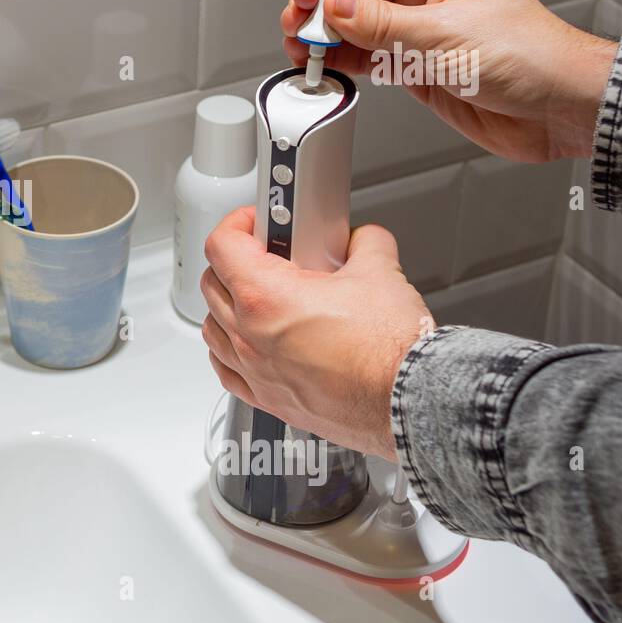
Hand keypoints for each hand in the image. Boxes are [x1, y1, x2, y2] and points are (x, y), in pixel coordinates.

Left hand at [200, 207, 431, 460]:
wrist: (409, 401)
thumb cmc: (390, 351)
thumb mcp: (380, 272)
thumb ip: (364, 243)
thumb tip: (362, 241)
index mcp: (265, 297)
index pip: (222, 245)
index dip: (238, 223)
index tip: (256, 222)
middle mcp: (250, 336)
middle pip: (211, 283)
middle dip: (233, 260)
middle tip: (264, 254)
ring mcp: (255, 371)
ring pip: (213, 328)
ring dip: (226, 306)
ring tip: (255, 296)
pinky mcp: (268, 399)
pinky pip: (226, 370)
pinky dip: (229, 351)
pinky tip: (247, 344)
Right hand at [281, 0, 615, 162]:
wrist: (557, 109)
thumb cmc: (530, 56)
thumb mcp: (446, 34)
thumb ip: (382, 23)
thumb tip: (336, 7)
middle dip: (320, 7)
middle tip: (298, 26)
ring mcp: (415, 29)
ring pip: (353, 25)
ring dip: (325, 37)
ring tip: (303, 49)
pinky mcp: (411, 64)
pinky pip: (363, 57)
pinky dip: (340, 62)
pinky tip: (323, 66)